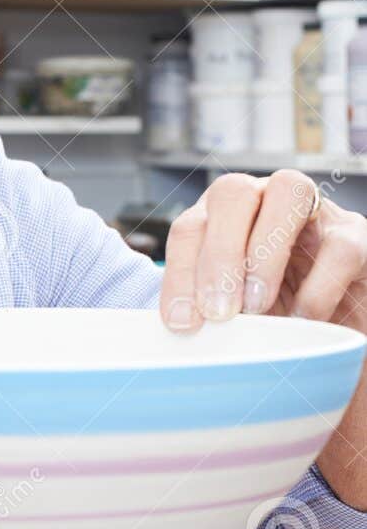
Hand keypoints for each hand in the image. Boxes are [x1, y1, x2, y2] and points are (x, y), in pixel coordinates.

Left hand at [160, 169, 366, 333]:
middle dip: (218, 253)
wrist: (335, 337)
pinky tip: (302, 318)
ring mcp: (316, 212)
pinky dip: (316, 287)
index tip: (181, 321)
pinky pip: (338, 246)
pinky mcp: (357, 237)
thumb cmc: (275, 323)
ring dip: (264, 252)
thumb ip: (208, 311)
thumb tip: (183, 326)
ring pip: (288, 191)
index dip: (180, 271)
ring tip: (257, 307)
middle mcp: (266, 201)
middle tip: (219, 312)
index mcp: (223, 219)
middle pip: (232, 192)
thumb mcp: (233, 317)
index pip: (190, 226)